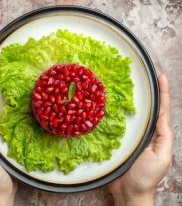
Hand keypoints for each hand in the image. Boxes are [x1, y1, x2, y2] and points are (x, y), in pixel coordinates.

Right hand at [109, 74, 172, 205]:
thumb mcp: (161, 156)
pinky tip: (104, 107)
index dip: (163, 93)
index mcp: (157, 136)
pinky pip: (114, 125)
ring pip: (128, 115)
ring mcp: (130, 137)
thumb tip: (162, 118)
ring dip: (126, 101)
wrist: (129, 192)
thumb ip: (163, 137)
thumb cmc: (146, 177)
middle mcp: (144, 134)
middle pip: (145, 109)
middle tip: (141, 74)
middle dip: (145, 93)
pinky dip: (111, 115)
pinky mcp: (117, 142)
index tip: (161, 77)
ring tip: (121, 85)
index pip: (162, 111)